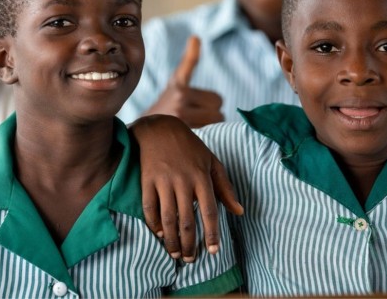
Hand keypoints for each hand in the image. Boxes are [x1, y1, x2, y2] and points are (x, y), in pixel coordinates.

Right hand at [130, 114, 243, 260]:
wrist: (159, 128)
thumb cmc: (189, 146)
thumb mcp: (211, 162)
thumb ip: (225, 187)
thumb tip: (239, 211)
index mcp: (202, 177)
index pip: (209, 211)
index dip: (212, 234)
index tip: (213, 251)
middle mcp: (183, 180)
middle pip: (187, 220)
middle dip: (189, 244)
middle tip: (190, 259)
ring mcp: (164, 181)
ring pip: (168, 218)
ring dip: (171, 240)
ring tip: (175, 254)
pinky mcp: (147, 180)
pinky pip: (149, 208)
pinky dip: (153, 224)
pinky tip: (159, 234)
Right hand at [145, 36, 223, 127]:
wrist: (144, 130)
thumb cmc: (167, 102)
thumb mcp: (176, 80)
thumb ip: (189, 61)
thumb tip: (196, 37)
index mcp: (180, 89)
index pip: (217, 100)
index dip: (211, 104)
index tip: (195, 108)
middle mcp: (179, 104)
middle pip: (219, 114)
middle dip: (211, 116)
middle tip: (194, 117)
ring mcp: (180, 123)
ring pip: (214, 127)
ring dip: (209, 128)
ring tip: (191, 126)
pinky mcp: (182, 136)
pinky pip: (208, 136)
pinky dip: (205, 138)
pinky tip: (194, 136)